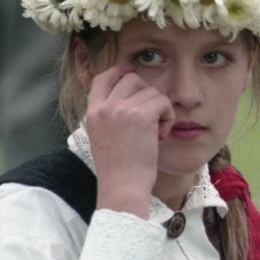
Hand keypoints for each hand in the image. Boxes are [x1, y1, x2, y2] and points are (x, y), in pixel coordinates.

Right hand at [85, 63, 174, 217]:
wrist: (122, 188)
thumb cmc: (118, 170)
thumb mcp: (103, 138)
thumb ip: (109, 117)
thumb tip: (128, 100)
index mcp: (92, 113)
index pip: (103, 78)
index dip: (120, 71)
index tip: (133, 72)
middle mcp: (105, 107)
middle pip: (131, 79)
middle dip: (147, 93)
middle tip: (151, 118)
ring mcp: (122, 110)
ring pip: (151, 91)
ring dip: (160, 109)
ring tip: (155, 133)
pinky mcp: (142, 115)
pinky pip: (163, 101)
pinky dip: (168, 116)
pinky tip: (161, 135)